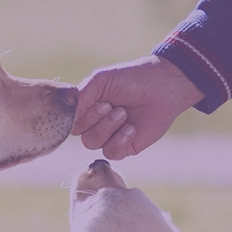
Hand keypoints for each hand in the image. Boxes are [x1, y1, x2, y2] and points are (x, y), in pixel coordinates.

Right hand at [72, 55, 204, 159]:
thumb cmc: (131, 79)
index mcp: (88, 107)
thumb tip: (69, 115)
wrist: (162, 87)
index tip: (97, 102)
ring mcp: (111, 136)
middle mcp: (97, 123)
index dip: (80, 116)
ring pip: (93, 144)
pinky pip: (111, 152)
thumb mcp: (101, 80)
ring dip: (108, 128)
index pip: (71, 122)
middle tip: (112, 105)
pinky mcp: (126, 146)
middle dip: (96, 120)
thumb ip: (81, 96)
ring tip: (124, 113)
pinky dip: (120, 139)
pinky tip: (132, 127)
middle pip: (81, 135)